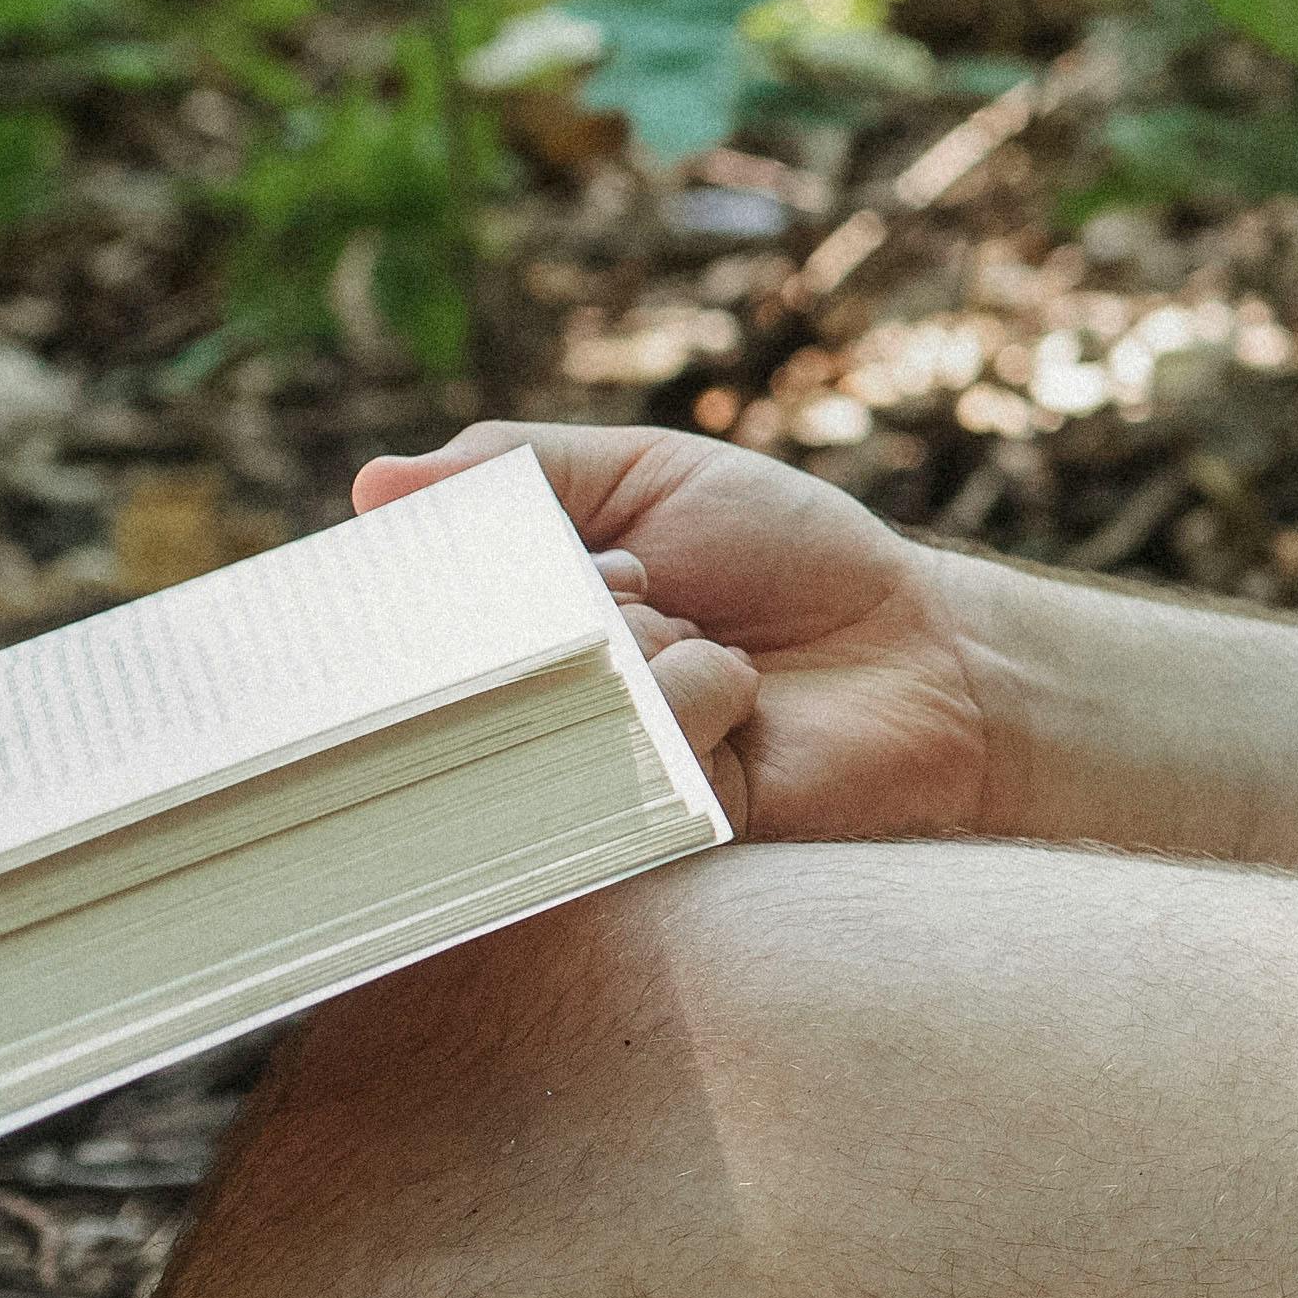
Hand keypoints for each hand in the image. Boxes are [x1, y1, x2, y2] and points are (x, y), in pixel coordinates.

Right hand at [354, 424, 1000, 841]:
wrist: (924, 652)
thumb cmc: (796, 560)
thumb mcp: (660, 479)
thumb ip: (524, 470)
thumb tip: (373, 483)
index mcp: (518, 621)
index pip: (413, 612)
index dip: (430, 580)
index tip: (457, 557)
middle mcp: (532, 705)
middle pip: (456, 663)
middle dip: (550, 596)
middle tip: (639, 581)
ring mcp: (582, 770)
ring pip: (538, 695)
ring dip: (633, 637)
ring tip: (700, 629)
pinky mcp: (641, 826)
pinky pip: (619, 747)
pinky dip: (688, 691)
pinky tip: (741, 688)